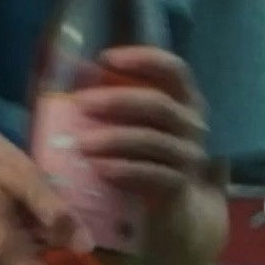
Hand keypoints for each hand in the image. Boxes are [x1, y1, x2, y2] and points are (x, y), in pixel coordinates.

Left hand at [58, 46, 210, 209]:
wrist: (172, 205)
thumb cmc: (145, 153)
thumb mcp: (135, 122)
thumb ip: (115, 96)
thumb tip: (72, 67)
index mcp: (185, 99)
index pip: (173, 69)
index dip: (143, 59)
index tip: (106, 58)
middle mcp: (192, 124)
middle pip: (159, 104)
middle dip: (117, 101)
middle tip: (80, 103)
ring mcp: (189, 155)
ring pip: (152, 140)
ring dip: (113, 139)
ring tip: (81, 143)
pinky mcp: (179, 185)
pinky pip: (151, 174)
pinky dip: (124, 170)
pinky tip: (99, 168)